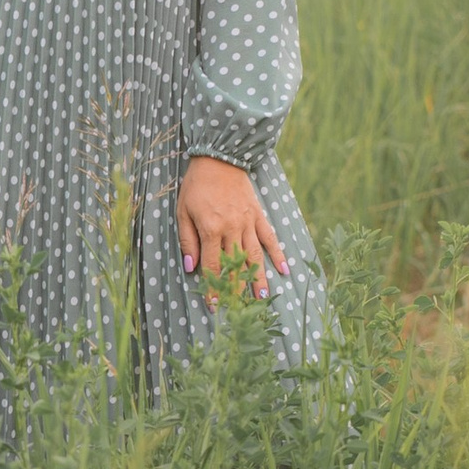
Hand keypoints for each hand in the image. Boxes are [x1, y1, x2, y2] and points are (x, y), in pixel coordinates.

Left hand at [177, 154, 287, 299]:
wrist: (219, 158)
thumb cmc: (196, 186)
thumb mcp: (183, 211)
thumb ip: (188, 240)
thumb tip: (191, 267)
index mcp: (211, 229)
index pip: (213, 266)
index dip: (213, 287)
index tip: (213, 305)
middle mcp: (232, 229)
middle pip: (235, 266)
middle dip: (236, 290)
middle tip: (238, 310)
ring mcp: (248, 222)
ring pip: (255, 256)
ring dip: (258, 279)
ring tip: (262, 299)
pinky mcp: (258, 215)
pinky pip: (270, 237)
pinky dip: (278, 254)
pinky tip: (285, 270)